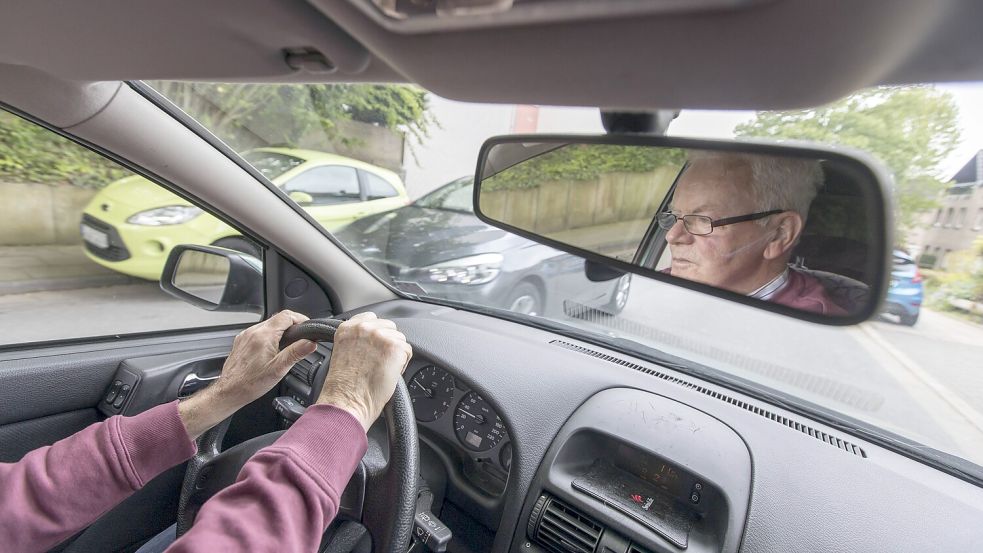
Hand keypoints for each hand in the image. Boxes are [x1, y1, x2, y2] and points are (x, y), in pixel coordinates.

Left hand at [179, 310, 316, 438]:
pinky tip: (271, 350)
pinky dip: (269, 337)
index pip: (286, 315)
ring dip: (280, 331)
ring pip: (268, 325)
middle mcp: (253, 332)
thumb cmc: (250, 383)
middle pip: (278, 319)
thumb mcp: (279, 369)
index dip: (300, 319)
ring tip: (287, 346)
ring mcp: (245, 336)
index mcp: (264, 336)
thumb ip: (296, 353)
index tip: (307, 328)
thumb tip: (311, 343)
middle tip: (301, 338)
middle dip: (292, 326)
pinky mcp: (241, 341)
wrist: (229, 391)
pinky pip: (259, 332)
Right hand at [317, 312, 411, 431]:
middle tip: (378, 362)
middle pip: (389, 327)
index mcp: (347, 328)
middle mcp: (363, 328)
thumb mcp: (343, 353)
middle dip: (387, 343)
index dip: (376, 334)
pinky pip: (407, 351)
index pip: (371, 318)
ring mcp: (379, 336)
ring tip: (381, 370)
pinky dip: (402, 364)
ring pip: (399, 339)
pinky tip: (388, 374)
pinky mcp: (394, 347)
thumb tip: (372, 340)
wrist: (347, 402)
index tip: (374, 346)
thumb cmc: (343, 387)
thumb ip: (356, 340)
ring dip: (395, 354)